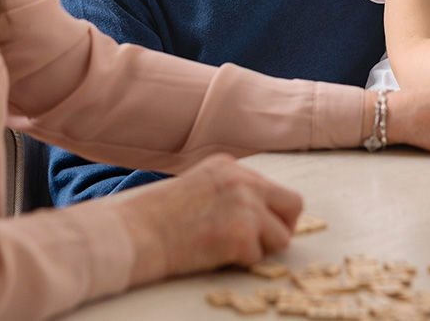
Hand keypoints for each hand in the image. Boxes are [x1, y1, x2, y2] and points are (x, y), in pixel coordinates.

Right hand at [113, 154, 302, 284]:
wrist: (136, 232)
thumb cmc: (156, 217)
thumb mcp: (198, 187)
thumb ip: (228, 192)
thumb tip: (257, 213)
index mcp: (230, 166)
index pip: (270, 188)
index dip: (266, 212)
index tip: (253, 226)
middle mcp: (243, 180)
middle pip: (293, 204)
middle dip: (282, 227)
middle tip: (261, 242)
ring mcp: (246, 205)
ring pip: (283, 236)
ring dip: (260, 248)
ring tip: (227, 249)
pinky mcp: (243, 233)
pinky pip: (260, 257)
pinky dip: (241, 262)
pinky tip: (215, 255)